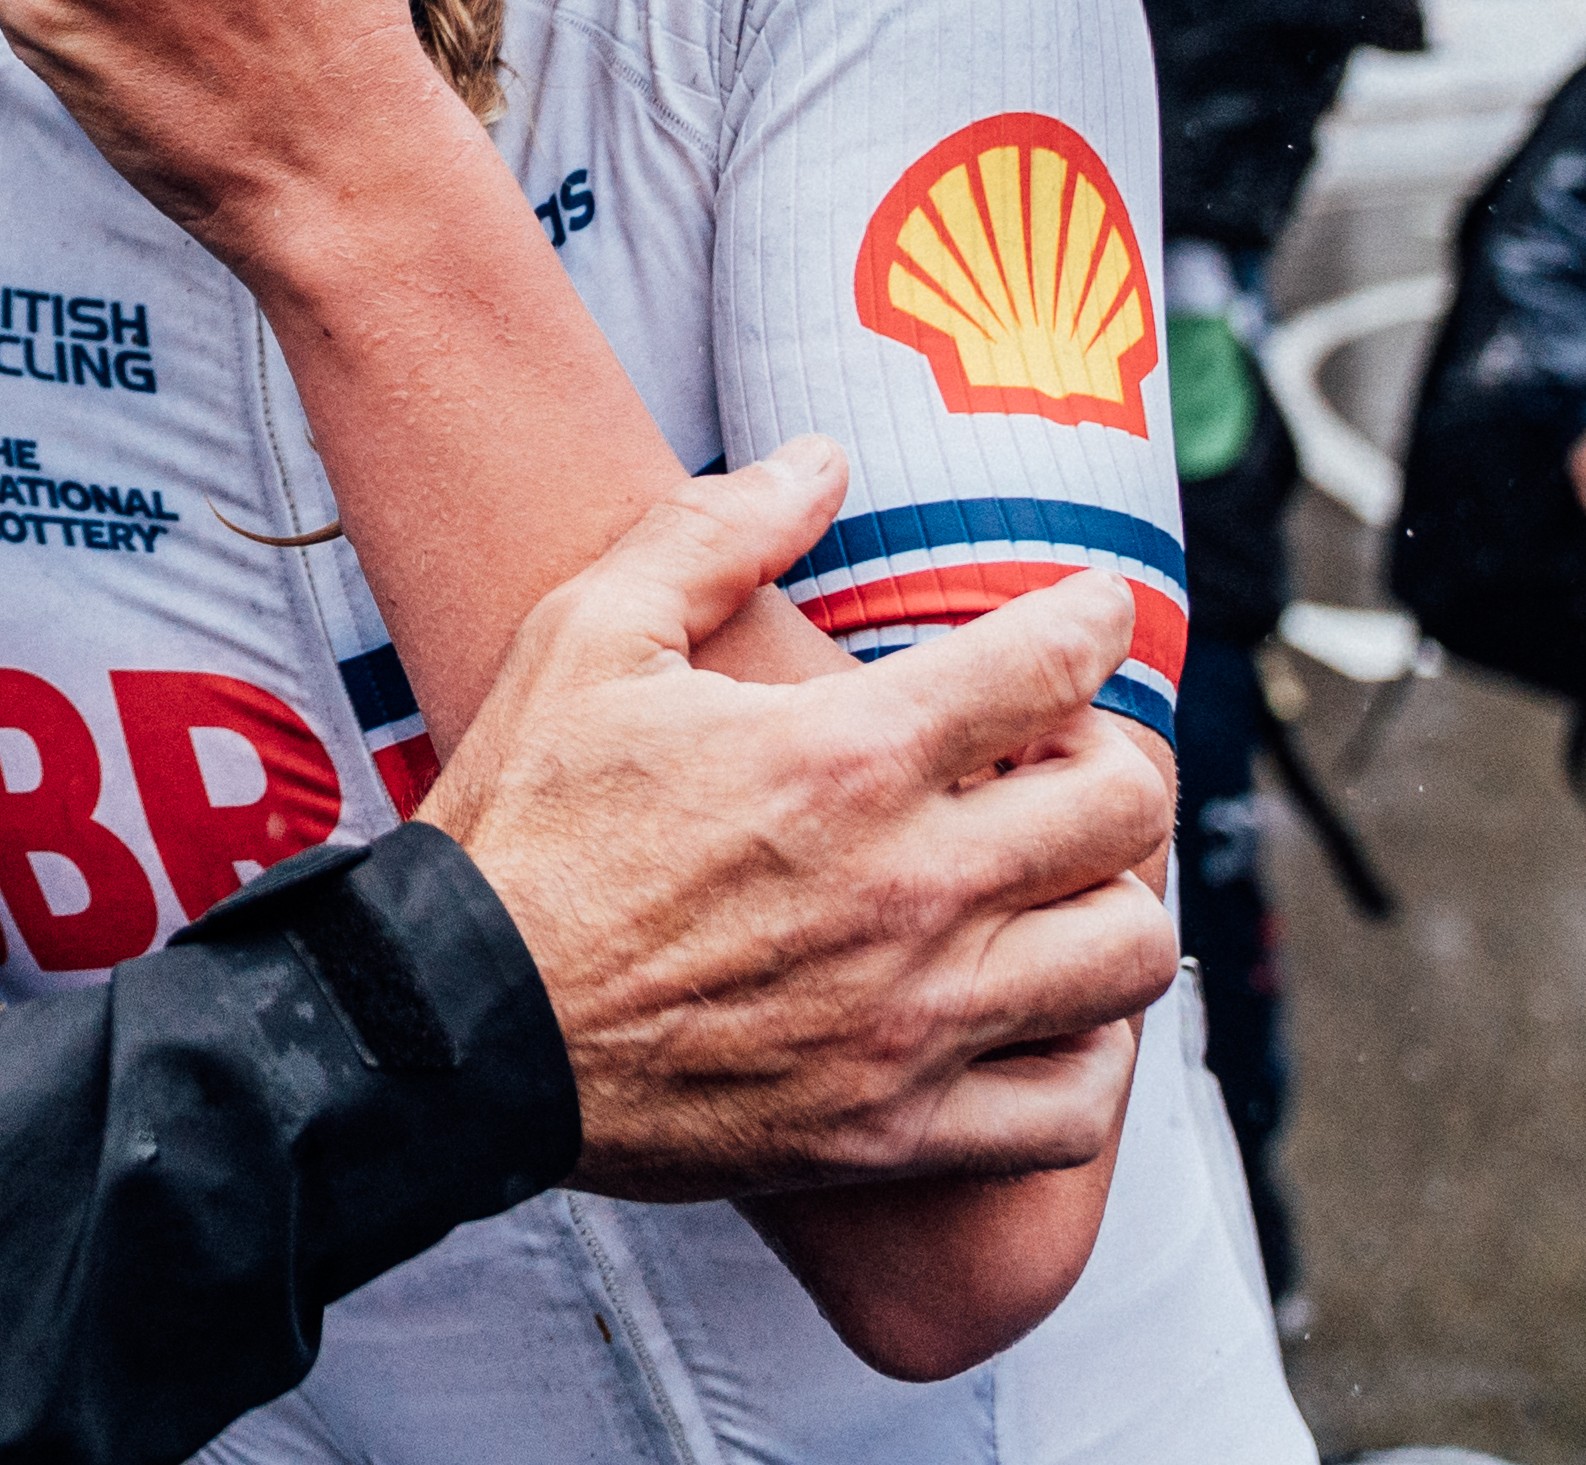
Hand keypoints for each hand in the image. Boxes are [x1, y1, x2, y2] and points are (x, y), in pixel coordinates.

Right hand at [418, 445, 1181, 1199]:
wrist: (456, 1025)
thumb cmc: (521, 824)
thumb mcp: (587, 635)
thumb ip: (714, 531)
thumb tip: (821, 458)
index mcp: (846, 755)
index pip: (1056, 662)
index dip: (1092, 619)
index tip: (1088, 615)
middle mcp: (910, 887)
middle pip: (1127, 807)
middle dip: (1110, 758)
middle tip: (1054, 755)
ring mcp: (915, 1020)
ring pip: (1130, 956)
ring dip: (1113, 903)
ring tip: (1054, 884)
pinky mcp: (897, 1128)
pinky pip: (1075, 1106)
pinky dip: (1087, 1059)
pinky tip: (1038, 1011)